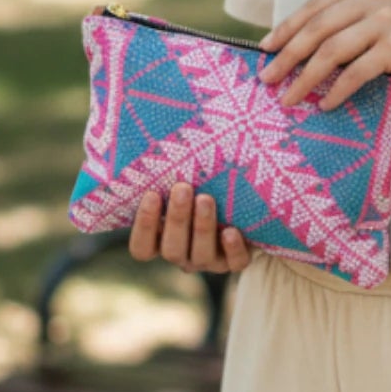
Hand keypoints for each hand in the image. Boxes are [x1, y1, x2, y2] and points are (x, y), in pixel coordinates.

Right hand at [128, 182, 252, 274]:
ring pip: (200, 256)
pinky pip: (235, 263)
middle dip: (176, 218)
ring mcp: (210, 260)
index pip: (142, 248)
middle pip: (172, 250)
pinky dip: (232, 249)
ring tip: (206, 198)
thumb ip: (168, 170)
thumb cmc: (205, 185)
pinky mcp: (237, 261)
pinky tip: (231, 231)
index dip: (144, 226)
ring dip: (201, 227)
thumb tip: (147, 128)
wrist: (248, 205)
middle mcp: (184, 254)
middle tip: (182, 188)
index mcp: (163, 239)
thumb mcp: (186, 180)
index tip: (151, 194)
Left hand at [257, 0, 390, 110]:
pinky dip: (336, 90)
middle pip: (316, 26)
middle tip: (267, 78)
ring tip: (288, 99)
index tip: (266, 47)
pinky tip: (325, 104)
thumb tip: (317, 50)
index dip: (288, 26)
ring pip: (329, 50)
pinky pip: (355, 72)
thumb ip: (364, 21)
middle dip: (286, 54)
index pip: (318, 3)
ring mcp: (388, 19)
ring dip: (303, 78)